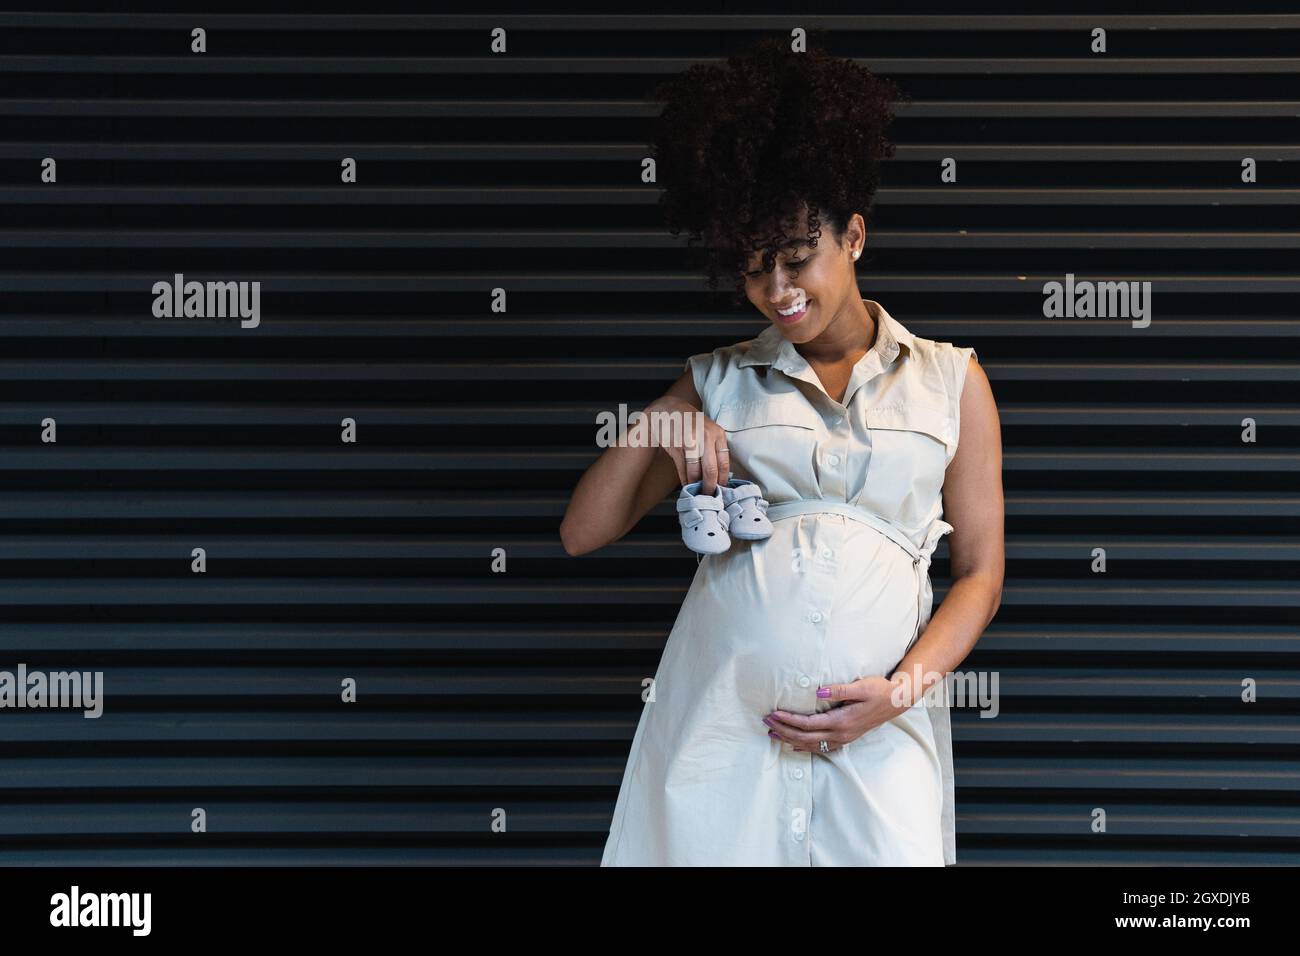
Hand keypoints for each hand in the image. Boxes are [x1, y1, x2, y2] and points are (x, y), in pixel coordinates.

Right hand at [645, 394, 730, 495]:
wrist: (667, 410)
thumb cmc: (689, 422)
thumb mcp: (707, 431)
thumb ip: (714, 449)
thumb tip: (718, 476)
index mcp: (718, 434)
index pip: (724, 463)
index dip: (722, 480)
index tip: (721, 489)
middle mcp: (706, 437)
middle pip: (711, 470)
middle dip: (709, 486)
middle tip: (708, 495)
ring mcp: (691, 441)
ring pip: (695, 471)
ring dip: (695, 484)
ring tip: (696, 491)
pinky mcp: (677, 446)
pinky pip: (682, 468)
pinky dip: (684, 479)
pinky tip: (686, 484)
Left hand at [761, 675, 911, 752]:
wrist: (897, 701)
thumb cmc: (879, 690)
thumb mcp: (861, 686)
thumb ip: (839, 690)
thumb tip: (817, 690)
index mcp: (842, 721)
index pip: (808, 724)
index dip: (788, 720)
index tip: (773, 714)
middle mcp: (841, 734)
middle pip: (805, 737)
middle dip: (784, 730)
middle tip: (766, 722)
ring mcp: (844, 738)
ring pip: (812, 744)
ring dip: (791, 739)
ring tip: (773, 733)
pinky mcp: (846, 738)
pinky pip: (821, 747)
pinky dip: (805, 746)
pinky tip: (795, 745)